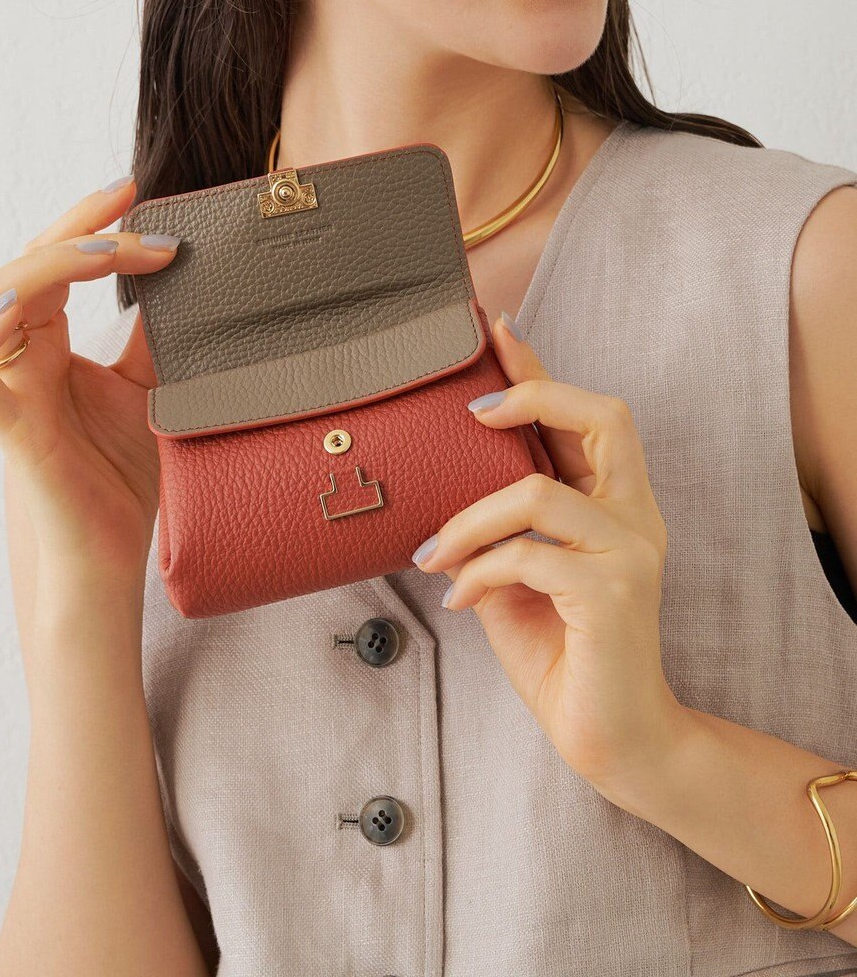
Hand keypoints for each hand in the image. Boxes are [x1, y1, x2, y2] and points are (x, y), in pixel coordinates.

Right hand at [0, 177, 178, 606]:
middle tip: (133, 203)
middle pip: (23, 266)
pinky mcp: (11, 434)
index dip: (89, 225)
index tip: (138, 193)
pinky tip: (28, 300)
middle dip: (76, 227)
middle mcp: (21, 361)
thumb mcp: (144, 392)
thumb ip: (149, 342)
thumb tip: (182, 285)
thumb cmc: (116, 479)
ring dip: (47, 263)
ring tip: (109, 252)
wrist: (111, 557)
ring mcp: (11, 393)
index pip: (55, 265)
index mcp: (48, 347)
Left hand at [411, 311, 686, 795]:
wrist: (609, 738)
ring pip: (539, 492)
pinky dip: (479, 572)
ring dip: (469, 519)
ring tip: (433, 552)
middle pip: (602, 415)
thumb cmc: (561, 654)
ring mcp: (632, 551)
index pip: (585, 417)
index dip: (540, 371)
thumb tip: (437, 492)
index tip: (498, 331)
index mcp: (615, 505)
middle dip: (532, 394)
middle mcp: (635, 516)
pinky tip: (460, 600)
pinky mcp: (614, 592)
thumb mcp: (518, 578)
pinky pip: (527, 556)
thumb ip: (499, 530)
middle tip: (469, 414)